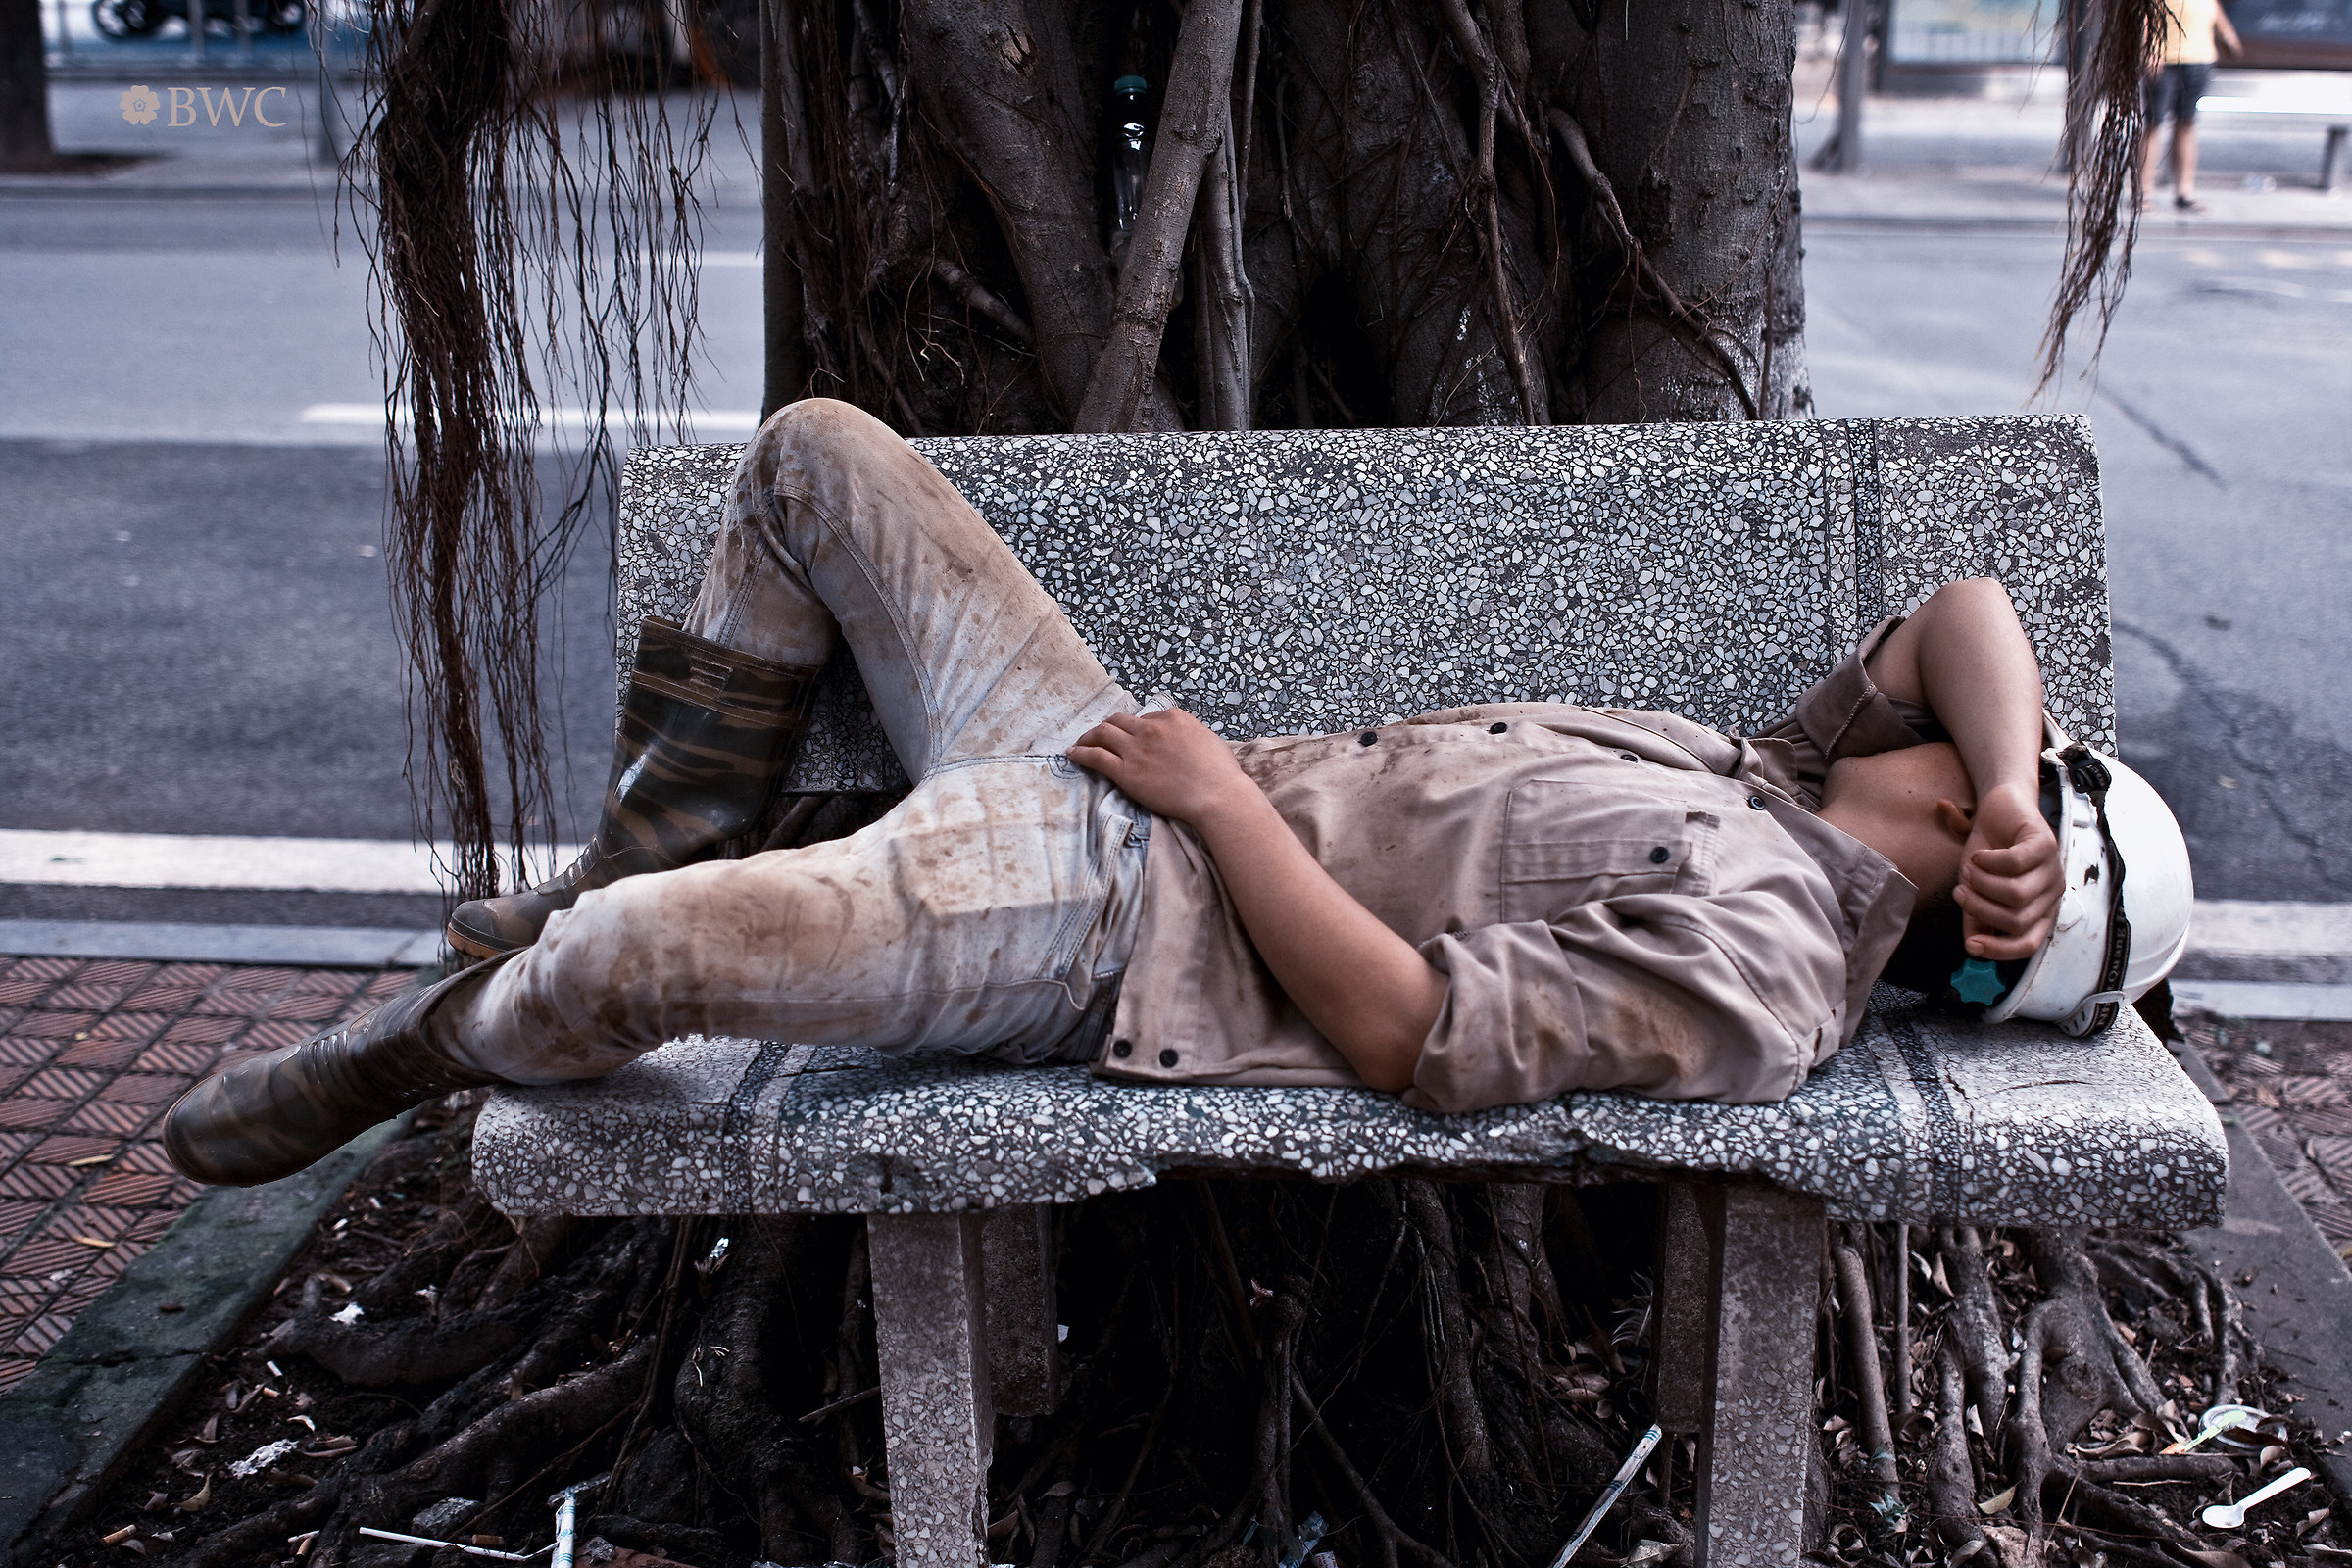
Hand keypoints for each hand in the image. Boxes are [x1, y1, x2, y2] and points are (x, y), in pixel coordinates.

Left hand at [1068, 708, 1256, 827]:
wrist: (1216, 795)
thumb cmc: (1221, 773)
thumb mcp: (1210, 741)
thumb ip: (1191, 736)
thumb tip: (1187, 741)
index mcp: (1172, 718)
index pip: (1146, 718)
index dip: (1136, 727)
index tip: (1132, 736)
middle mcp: (1150, 728)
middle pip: (1119, 721)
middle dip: (1107, 727)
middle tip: (1099, 735)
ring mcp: (1136, 749)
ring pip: (1102, 733)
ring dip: (1088, 736)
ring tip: (1080, 742)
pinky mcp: (1125, 771)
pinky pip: (1095, 757)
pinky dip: (1080, 753)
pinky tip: (1071, 755)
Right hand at [1955, 781, 2063, 960]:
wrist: (1999, 808)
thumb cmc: (1990, 850)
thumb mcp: (1979, 889)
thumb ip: (1977, 916)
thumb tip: (1972, 945)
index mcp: (2039, 910)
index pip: (2028, 943)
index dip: (2000, 950)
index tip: (1970, 944)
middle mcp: (2051, 893)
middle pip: (2017, 920)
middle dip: (1980, 909)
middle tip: (1960, 892)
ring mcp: (2052, 869)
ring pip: (2016, 895)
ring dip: (1981, 884)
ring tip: (1969, 870)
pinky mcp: (2046, 844)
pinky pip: (2014, 864)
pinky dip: (1988, 862)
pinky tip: (1979, 855)